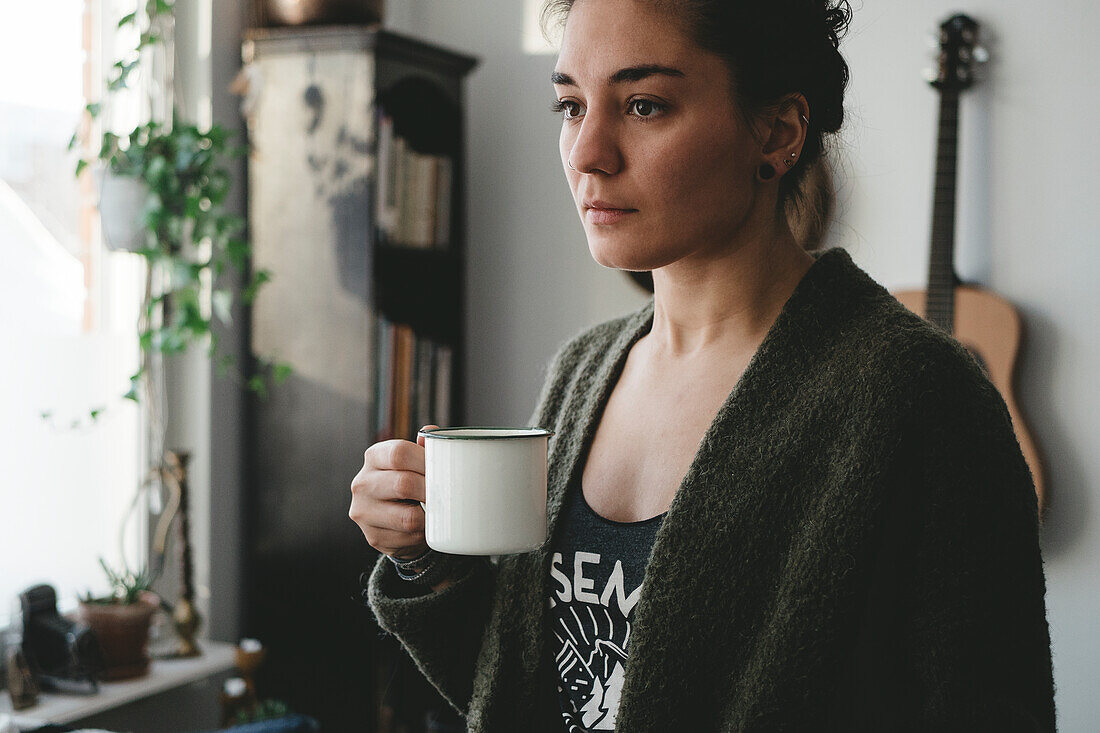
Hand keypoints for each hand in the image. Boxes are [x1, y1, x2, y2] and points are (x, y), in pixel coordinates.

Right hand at [349, 424, 438, 558]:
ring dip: (429, 516)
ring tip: (438, 511)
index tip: (443, 470)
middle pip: (403, 484)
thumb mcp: (416, 462)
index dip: (425, 461)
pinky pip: (408, 537)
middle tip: (447, 494)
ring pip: (407, 517)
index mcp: (374, 456)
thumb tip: (432, 432)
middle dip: (431, 491)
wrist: (397, 521)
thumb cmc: (412, 484)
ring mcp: (363, 511)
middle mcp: (362, 483)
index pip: (399, 453)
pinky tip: (426, 527)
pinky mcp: (373, 536)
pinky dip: (423, 534)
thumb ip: (426, 447)